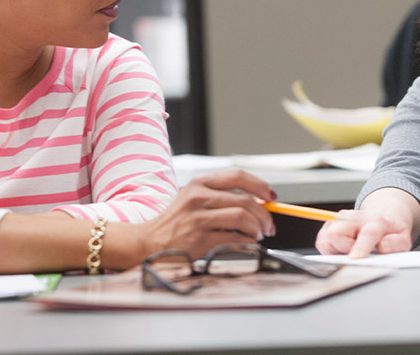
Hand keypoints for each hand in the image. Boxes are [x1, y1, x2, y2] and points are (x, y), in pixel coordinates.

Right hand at [137, 168, 276, 258]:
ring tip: (258, 235)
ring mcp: (198, 218)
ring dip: (257, 228)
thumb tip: (258, 203)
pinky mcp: (199, 239)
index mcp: (199, 183)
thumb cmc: (175, 223)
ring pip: (242, 217)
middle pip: (245, 199)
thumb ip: (220, 197)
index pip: (237, 175)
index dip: (259, 185)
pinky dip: (248, 242)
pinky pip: (234, 238)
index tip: (271, 197)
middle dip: (264, 214)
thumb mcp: (193, 200)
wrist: (148, 243)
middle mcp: (198, 197)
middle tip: (269, 225)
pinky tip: (247, 245)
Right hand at [315, 209, 413, 257]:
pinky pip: (321, 241)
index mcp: (376, 221)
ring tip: (350, 250)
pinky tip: (342, 248)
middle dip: (343, 249)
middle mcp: (354, 216)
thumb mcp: (403, 239)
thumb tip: (382, 247)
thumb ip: (396, 244)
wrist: (382, 217)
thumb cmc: (390, 232)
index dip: (360, 246)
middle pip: (337, 234)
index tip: (355, 258)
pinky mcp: (329, 224)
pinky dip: (330, 249)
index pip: (367, 233)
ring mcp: (340, 218)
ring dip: (335, 250)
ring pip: (326, 238)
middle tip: (356, 254)